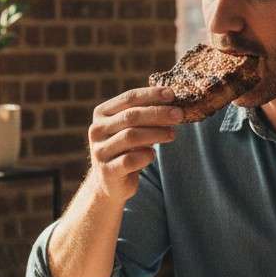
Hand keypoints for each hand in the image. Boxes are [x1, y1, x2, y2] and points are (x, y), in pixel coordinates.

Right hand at [88, 86, 183, 201]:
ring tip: (172, 134)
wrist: (110, 182)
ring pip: (131, 136)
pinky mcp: (107, 171)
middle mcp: (97, 130)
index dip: (151, 95)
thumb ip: (145, 114)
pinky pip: (130, 160)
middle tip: (179, 114)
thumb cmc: (126, 149)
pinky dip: (146, 155)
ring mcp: (100, 151)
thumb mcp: (132, 128)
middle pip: (130, 116)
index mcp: (102, 114)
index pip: (128, 98)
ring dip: (156, 133)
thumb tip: (172, 99)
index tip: (172, 94)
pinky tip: (153, 155)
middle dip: (158, 113)